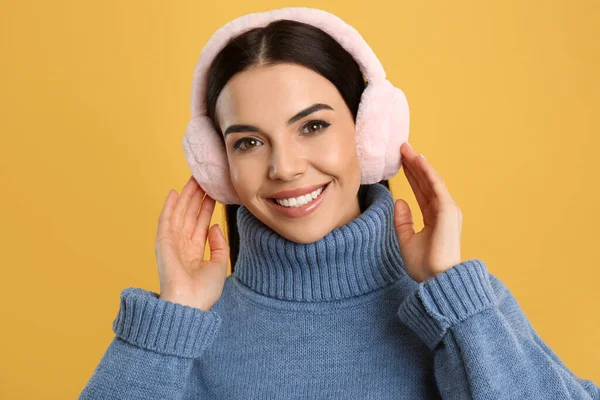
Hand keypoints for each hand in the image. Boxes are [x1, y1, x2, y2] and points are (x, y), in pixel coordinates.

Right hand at [155, 175, 229, 310]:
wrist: (189, 306)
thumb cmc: (203, 293)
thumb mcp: (219, 265)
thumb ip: (219, 245)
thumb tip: (215, 226)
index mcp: (194, 252)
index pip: (200, 223)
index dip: (206, 207)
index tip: (213, 191)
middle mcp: (182, 246)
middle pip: (190, 215)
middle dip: (197, 197)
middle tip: (204, 178)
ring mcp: (172, 244)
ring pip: (180, 213)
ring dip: (186, 196)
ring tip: (194, 179)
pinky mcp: (163, 243)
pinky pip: (166, 220)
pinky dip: (169, 206)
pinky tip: (174, 192)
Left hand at [393, 142, 462, 282]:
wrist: (437, 280)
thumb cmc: (425, 266)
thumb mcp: (406, 240)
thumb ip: (402, 221)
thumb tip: (399, 200)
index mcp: (435, 218)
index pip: (421, 191)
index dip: (411, 176)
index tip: (400, 161)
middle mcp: (443, 211)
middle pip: (425, 183)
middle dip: (413, 165)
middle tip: (401, 148)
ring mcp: (447, 210)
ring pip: (430, 181)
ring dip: (418, 163)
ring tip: (406, 148)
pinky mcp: (447, 210)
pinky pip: (436, 186)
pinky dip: (427, 171)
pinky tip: (418, 160)